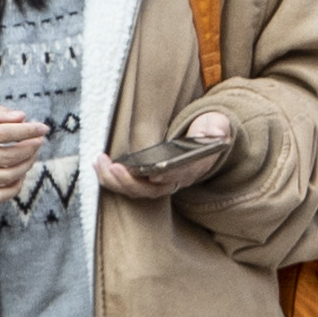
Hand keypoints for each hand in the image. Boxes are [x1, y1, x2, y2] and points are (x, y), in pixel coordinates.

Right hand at [0, 101, 50, 205]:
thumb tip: (21, 117)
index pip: (0, 133)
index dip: (26, 131)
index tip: (42, 127)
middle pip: (5, 156)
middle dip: (29, 148)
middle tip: (39, 140)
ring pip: (5, 176)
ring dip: (26, 165)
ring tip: (32, 153)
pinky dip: (14, 188)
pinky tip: (20, 175)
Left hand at [101, 109, 233, 201]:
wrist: (200, 144)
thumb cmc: (205, 134)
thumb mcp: (215, 126)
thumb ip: (216, 128)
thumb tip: (218, 132)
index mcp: (192, 169)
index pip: (178, 176)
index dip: (166, 177)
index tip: (153, 173)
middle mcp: (173, 181)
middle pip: (151, 190)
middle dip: (131, 182)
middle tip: (115, 168)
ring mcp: (157, 183)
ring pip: (135, 190)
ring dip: (115, 181)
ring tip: (101, 164)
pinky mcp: (143, 180)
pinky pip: (126, 185)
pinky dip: (111, 178)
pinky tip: (99, 164)